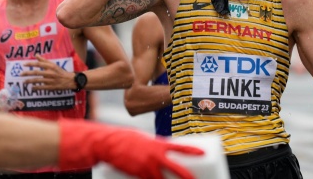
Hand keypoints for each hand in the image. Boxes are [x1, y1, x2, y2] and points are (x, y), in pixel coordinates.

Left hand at [21, 55, 79, 89]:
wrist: (69, 80)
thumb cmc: (60, 71)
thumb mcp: (53, 64)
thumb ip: (43, 60)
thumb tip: (36, 55)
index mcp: (50, 66)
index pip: (39, 64)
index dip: (30, 64)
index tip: (24, 64)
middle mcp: (50, 73)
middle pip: (36, 72)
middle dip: (27, 73)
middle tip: (20, 74)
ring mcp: (50, 80)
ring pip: (37, 80)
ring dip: (29, 81)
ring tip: (24, 82)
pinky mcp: (50, 87)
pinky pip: (41, 87)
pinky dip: (35, 88)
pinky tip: (32, 88)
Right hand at [58, 119, 202, 178]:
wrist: (108, 143)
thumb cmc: (126, 139)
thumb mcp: (144, 139)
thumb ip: (155, 147)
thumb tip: (165, 153)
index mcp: (158, 144)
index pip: (180, 147)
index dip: (193, 150)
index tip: (204, 153)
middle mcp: (155, 155)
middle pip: (177, 169)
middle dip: (188, 177)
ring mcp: (147, 166)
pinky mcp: (138, 174)